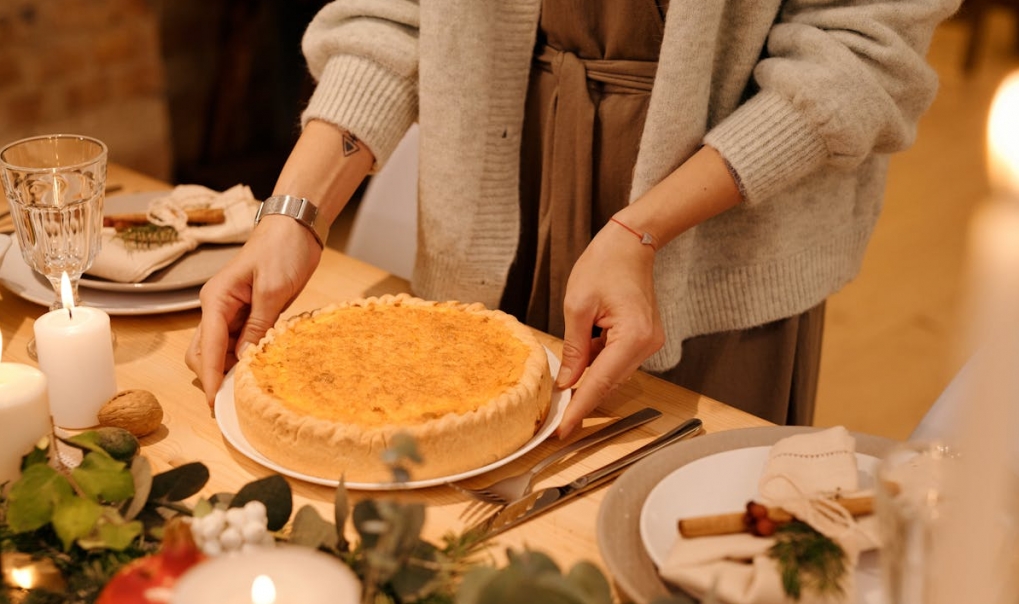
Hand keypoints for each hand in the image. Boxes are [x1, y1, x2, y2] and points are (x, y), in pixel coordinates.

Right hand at [185, 217, 322, 405]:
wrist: (296, 227)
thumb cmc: (282, 250)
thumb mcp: (273, 289)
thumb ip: (257, 325)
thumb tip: (242, 359)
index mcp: (216, 299)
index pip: (208, 347)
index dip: (210, 377)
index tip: (213, 404)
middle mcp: (217, 307)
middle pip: (204, 352)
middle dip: (213, 377)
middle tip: (232, 402)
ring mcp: (232, 311)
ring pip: (219, 350)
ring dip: (228, 369)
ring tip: (246, 391)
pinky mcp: (248, 313)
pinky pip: (238, 342)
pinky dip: (243, 357)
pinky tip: (257, 369)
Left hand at [554, 223, 664, 438]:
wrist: (630, 242)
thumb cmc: (604, 264)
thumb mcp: (578, 307)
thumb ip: (574, 349)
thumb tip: (568, 383)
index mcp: (632, 336)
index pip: (600, 382)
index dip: (579, 409)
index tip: (563, 430)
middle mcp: (646, 344)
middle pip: (608, 381)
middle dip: (581, 395)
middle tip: (555, 410)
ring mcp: (649, 343)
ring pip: (612, 373)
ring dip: (589, 375)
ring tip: (566, 369)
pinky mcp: (644, 338)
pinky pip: (617, 360)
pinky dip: (598, 362)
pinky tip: (584, 351)